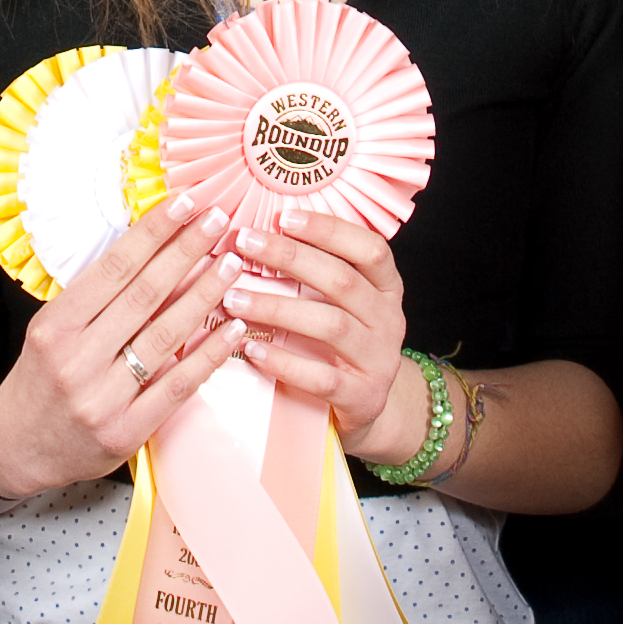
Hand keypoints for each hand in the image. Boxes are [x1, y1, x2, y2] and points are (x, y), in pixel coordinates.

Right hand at [0, 194, 250, 499]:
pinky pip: (177, 386)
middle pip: (144, 295)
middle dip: (186, 252)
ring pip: (165, 337)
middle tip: (219, 221)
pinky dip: (209, 355)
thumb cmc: (41, 378)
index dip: (153, 232)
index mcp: (55, 326)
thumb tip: (154, 249)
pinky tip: (232, 329)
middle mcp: (77, 360)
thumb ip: (95, 299)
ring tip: (232, 266)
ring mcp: (102, 399)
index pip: (114, 268)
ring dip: (205, 296)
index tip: (184, 203)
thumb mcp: (51, 330)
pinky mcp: (126, 432)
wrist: (17, 446)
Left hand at [226, 205, 412, 450]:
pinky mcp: (362, 396)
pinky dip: (284, 362)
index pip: (369, 248)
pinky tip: (252, 350)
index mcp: (387, 289)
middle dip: (290, 257)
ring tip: (233, 299)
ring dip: (277, 308)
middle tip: (244, 244)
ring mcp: (378, 360)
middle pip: (342, 281)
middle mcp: (389, 319)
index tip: (284, 217)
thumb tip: (257, 233)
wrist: (369, 406)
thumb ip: (316, 273)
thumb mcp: (344, 305)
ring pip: (329, 325)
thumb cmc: (343, 344)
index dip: (329, 230)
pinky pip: (322, 377)